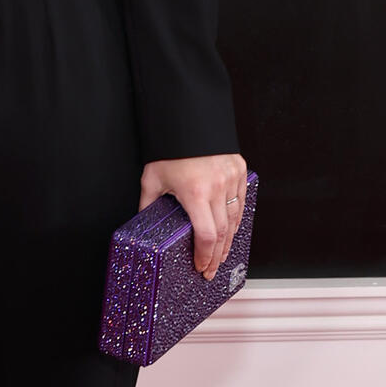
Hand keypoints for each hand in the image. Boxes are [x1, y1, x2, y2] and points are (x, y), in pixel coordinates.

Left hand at [139, 154, 248, 280]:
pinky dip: (237, 218)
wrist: (186, 117)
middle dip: (217, 255)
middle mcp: (217, 187)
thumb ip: (149, 204)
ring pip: (236, 219)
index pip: (206, 235)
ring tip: (221, 255)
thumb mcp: (152, 178)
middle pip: (223, 233)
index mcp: (195, 192)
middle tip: (210, 269)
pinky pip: (242, 201)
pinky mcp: (239, 170)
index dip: (204, 256)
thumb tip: (144, 222)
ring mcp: (231, 178)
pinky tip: (231, 230)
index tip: (201, 266)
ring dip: (229, 240)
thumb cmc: (169, 146)